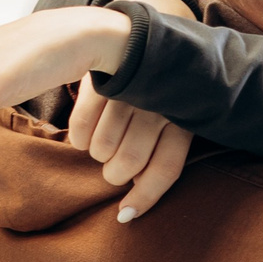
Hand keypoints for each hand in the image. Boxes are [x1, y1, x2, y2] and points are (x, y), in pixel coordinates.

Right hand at [66, 84, 191, 222]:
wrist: (134, 45)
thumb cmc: (153, 98)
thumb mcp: (168, 124)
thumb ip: (156, 159)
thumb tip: (132, 206)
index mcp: (182, 119)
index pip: (166, 169)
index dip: (145, 197)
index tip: (125, 216)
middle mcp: (159, 105)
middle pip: (130, 162)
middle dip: (115, 175)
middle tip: (112, 168)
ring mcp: (129, 91)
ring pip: (103, 148)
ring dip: (98, 154)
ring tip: (102, 145)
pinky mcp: (101, 81)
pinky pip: (81, 127)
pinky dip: (80, 139)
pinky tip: (85, 135)